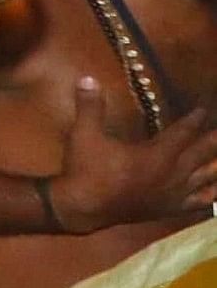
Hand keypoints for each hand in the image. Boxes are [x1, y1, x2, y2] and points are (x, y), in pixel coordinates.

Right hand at [48, 80, 216, 231]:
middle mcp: (172, 174)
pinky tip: (215, 192)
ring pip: (207, 178)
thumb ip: (90, 106)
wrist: (83, 209)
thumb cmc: (86, 170)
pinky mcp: (170, 208)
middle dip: (214, 140)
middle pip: (203, 153)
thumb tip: (88, 78)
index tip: (203, 109)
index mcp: (156, 155)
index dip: (195, 119)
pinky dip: (211, 195)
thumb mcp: (84, 135)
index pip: (183, 132)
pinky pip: (199, 202)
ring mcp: (173, 193)